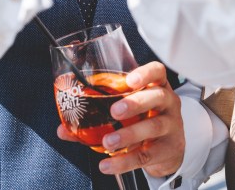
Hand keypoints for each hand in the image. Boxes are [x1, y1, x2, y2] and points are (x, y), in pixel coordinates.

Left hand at [57, 61, 185, 177]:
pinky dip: (125, 161)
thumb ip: (96, 116)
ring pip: (154, 126)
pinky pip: (147, 154)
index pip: (157, 71)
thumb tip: (63, 128)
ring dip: (129, 134)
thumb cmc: (144, 120)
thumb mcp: (127, 112)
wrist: (169, 148)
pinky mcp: (168, 149)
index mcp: (156, 86)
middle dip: (135, 103)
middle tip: (114, 111)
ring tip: (107, 142)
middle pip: (157, 97)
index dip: (145, 73)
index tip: (130, 80)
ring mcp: (171, 125)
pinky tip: (109, 163)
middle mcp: (168, 102)